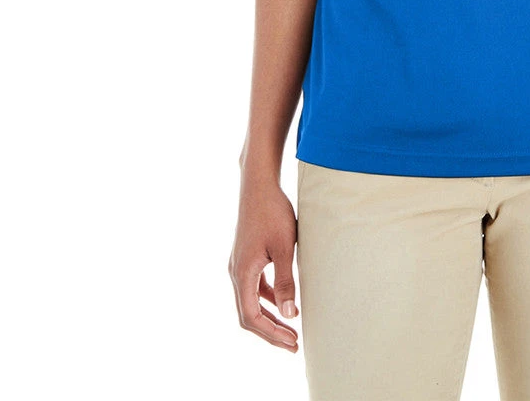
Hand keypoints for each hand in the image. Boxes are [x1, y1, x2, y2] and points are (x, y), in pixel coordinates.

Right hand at [229, 178, 300, 351]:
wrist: (258, 186)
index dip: (271, 334)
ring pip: (250, 301)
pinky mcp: (246, 257)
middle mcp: (236, 272)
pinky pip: (254, 287)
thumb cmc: (273, 213)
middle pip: (248, 314)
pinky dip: (268, 299)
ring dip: (269, 317)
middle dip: (270, 331)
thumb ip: (286, 281)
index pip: (251, 317)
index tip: (292, 342)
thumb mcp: (285, 248)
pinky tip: (284, 302)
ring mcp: (239, 264)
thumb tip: (291, 315)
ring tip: (290, 328)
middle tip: (293, 344)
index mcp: (242, 274)